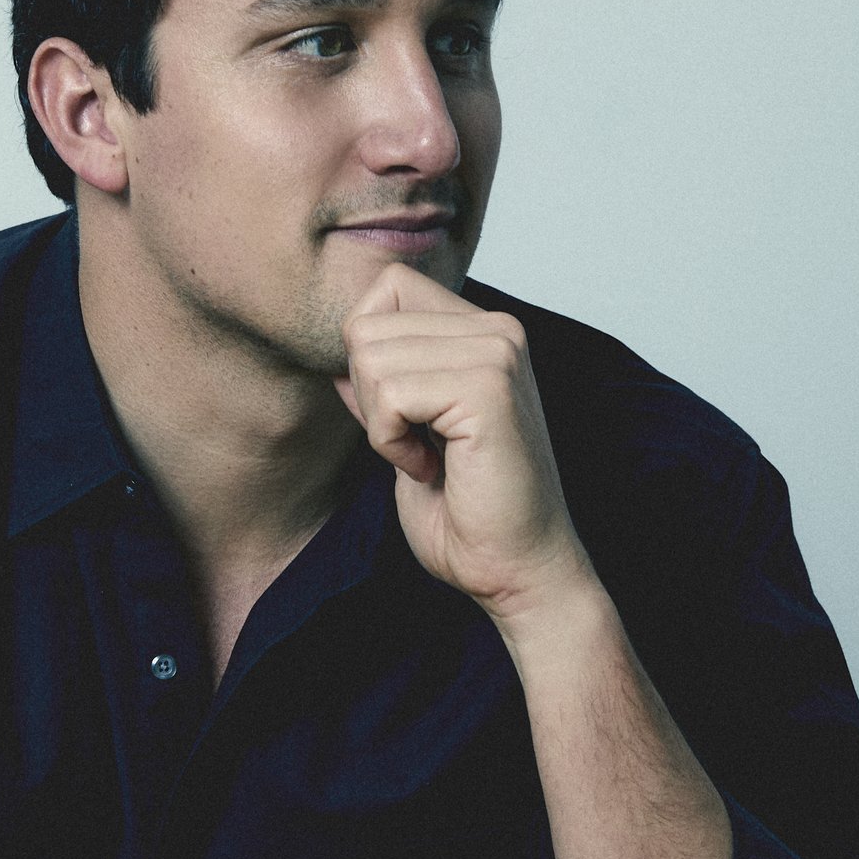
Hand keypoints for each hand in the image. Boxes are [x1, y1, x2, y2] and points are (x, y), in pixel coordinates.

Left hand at [334, 263, 588, 619]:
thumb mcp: (408, 427)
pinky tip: (433, 468)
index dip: (367, 356)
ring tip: (429, 457)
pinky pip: (390, 397)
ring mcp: (497, 353)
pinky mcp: (489, 388)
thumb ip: (383, 378)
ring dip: (382, 425)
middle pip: (366, 325)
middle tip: (418, 445)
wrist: (514, 570)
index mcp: (483, 330)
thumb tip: (344, 342)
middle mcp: (497, 329)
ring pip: (371, 359)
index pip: (386, 288)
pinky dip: (392, 444)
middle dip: (369, 398)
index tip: (404, 416)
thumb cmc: (464, 510)